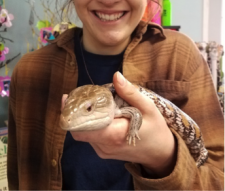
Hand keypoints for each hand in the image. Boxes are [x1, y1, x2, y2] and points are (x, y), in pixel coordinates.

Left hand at [61, 72, 176, 177]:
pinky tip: (95, 113)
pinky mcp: (103, 151)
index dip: (72, 113)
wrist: (161, 154)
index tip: (68, 98)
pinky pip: (90, 137)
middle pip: (78, 131)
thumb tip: (116, 76)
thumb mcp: (148, 107)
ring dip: (82, 118)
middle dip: (74, 113)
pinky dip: (89, 124)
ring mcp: (103, 151)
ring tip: (86, 101)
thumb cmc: (156, 130)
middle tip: (75, 96)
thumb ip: (130, 92)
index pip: (82, 128)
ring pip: (83, 134)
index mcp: (114, 135)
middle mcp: (104, 146)